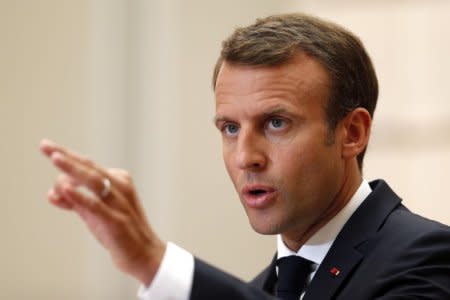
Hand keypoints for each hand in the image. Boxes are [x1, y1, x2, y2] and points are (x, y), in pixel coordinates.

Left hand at [40, 139, 164, 285]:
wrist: (144, 254)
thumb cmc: (120, 232)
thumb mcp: (96, 214)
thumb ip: (76, 202)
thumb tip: (52, 193)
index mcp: (118, 181)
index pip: (88, 165)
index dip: (67, 156)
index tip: (48, 147)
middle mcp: (120, 187)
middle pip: (90, 168)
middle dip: (66, 156)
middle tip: (45, 145)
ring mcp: (120, 203)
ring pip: (94, 181)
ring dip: (74, 169)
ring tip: (55, 158)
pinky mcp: (117, 221)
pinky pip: (97, 206)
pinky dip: (81, 197)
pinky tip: (66, 189)